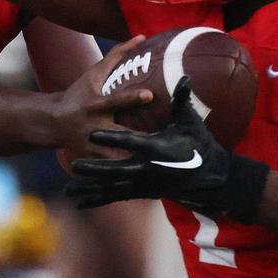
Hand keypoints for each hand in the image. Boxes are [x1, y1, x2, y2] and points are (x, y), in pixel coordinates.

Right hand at [52, 36, 154, 164]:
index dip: (132, 99)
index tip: (150, 95)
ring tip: (160, 164)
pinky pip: (113, 168)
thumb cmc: (78, 93)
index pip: (115, 101)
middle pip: (120, 135)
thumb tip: (141, 37)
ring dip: (136, 160)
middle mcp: (93, 126)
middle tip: (164, 143)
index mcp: (94, 105)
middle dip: (140, 140)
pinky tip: (146, 175)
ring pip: (118, 157)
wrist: (52, 122)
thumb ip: (117, 56)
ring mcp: (92, 146)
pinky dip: (127, 172)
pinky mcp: (93, 160)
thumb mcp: (93, 74)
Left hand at [66, 77, 232, 208]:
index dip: (111, 138)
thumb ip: (182, 99)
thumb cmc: (199, 144)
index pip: (131, 143)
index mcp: (158, 149)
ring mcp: (145, 185)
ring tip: (68, 187)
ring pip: (113, 187)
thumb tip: (184, 76)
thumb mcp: (190, 121)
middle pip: (117, 170)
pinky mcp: (143, 192)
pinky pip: (117, 196)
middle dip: (95, 168)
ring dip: (91, 187)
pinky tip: (79, 201)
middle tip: (74, 164)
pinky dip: (98, 199)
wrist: (209, 174)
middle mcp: (149, 170)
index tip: (92, 133)